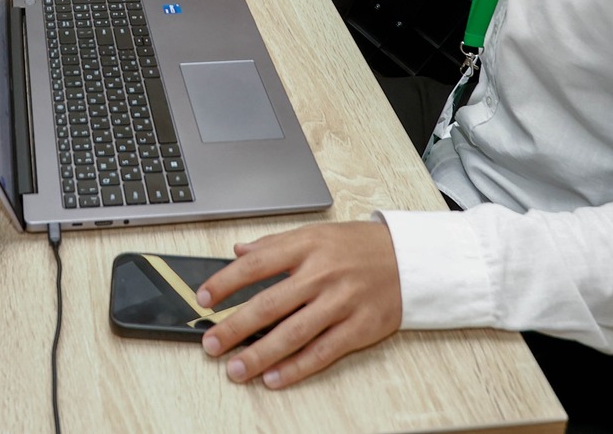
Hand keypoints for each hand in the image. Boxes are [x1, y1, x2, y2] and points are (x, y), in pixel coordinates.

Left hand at [197, 222, 401, 389]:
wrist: (409, 260)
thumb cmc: (358, 246)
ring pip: (293, 333)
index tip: (203, 299)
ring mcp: (341, 303)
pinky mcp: (359, 328)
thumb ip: (275, 244)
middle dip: (235, 327)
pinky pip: (322, 352)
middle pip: (270, 304)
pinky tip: (273, 378)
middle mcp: (322, 274)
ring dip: (259, 354)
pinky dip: (295, 368)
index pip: (256, 265)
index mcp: (307, 246)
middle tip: (210, 343)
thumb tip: (238, 252)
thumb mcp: (316, 233)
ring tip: (234, 368)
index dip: (225, 282)